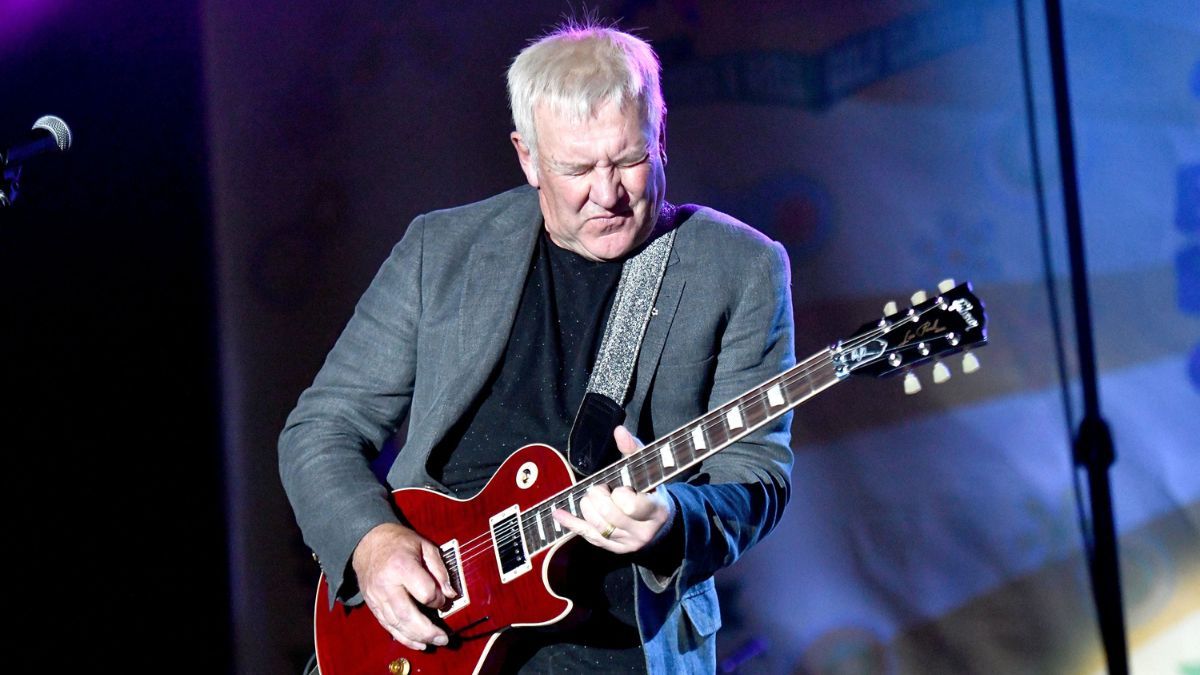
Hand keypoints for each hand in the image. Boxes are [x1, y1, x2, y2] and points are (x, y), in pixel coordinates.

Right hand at [351, 522, 457, 650]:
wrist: (367, 542)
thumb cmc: (399, 542)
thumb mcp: (425, 546)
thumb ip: (440, 570)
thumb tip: (450, 594)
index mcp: (401, 566)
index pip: (425, 592)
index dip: (438, 599)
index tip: (443, 597)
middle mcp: (386, 585)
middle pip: (408, 615)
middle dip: (428, 631)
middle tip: (444, 639)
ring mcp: (376, 597)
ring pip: (397, 624)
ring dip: (417, 638)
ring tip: (434, 642)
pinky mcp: (372, 605)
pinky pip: (388, 626)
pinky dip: (403, 638)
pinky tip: (417, 644)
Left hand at [552, 426, 674, 552]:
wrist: (661, 523)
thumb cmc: (652, 490)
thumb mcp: (649, 470)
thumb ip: (633, 449)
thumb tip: (619, 431)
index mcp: (655, 510)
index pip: (631, 505)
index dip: (620, 494)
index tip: (620, 487)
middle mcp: (642, 531)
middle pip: (608, 515)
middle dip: (598, 496)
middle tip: (599, 488)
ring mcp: (627, 543)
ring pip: (597, 526)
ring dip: (587, 506)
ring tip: (591, 496)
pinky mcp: (613, 548)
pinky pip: (587, 536)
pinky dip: (570, 522)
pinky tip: (558, 513)